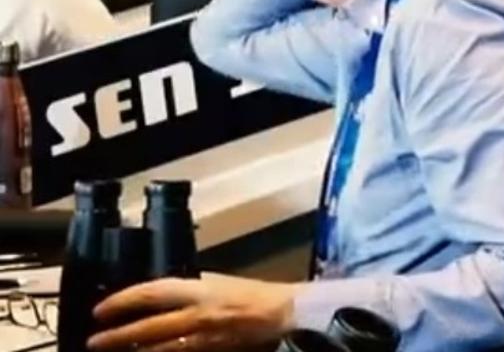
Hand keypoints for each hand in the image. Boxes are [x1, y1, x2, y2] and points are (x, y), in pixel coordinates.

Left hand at [87, 273, 298, 351]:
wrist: (285, 315)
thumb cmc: (256, 294)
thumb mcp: (219, 282)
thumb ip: (192, 289)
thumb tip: (163, 296)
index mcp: (198, 291)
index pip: (150, 294)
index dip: (121, 301)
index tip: (99, 310)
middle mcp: (195, 316)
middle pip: (146, 329)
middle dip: (116, 337)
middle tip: (93, 342)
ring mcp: (202, 341)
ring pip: (158, 351)